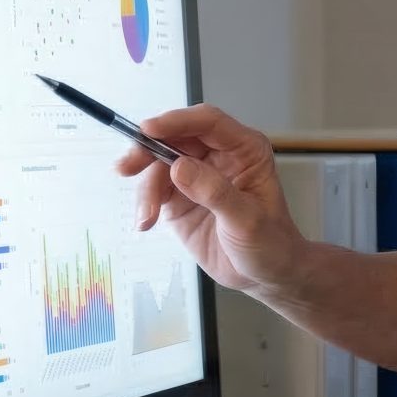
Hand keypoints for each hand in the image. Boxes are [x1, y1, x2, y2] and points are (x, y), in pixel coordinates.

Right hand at [116, 104, 303, 298]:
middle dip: (148, 150)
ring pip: (159, 164)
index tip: (148, 129)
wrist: (265, 275)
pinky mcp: (180, 197)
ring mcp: (197, 175)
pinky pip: (154, 189)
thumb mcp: (247, 220)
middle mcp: (219, 156)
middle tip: (126, 168)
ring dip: (146, 187)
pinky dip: (145, 203)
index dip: (177, 121)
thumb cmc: (270, 243)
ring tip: (146, 217)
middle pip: (175, 137)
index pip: (208, 123)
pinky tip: (145, 222)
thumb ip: (215, 192)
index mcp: (244, 150)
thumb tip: (179, 167)